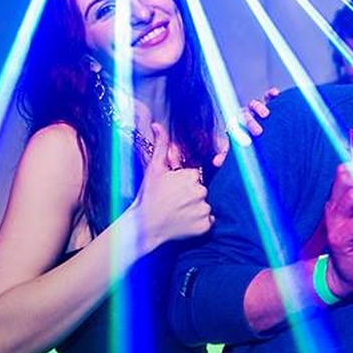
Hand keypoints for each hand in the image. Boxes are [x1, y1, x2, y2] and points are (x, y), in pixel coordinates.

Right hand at [132, 123, 212, 251]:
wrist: (144, 227)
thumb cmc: (148, 197)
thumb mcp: (154, 170)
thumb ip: (161, 146)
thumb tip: (158, 125)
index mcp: (190, 177)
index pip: (194, 176)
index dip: (183, 183)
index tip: (172, 190)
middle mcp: (200, 192)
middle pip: (201, 190)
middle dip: (190, 195)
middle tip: (174, 202)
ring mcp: (204, 210)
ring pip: (205, 205)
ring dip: (195, 208)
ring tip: (178, 213)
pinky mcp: (205, 226)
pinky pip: (208, 220)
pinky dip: (199, 222)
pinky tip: (184, 222)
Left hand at [212, 87, 279, 167]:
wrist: (258, 139)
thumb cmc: (247, 144)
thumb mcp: (236, 150)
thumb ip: (226, 155)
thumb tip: (216, 161)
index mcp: (237, 125)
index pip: (235, 125)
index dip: (238, 130)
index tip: (242, 138)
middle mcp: (246, 116)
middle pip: (245, 115)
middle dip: (250, 122)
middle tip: (258, 132)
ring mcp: (257, 110)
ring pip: (255, 104)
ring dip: (259, 108)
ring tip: (266, 115)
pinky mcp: (269, 105)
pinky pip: (268, 97)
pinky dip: (271, 94)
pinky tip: (276, 94)